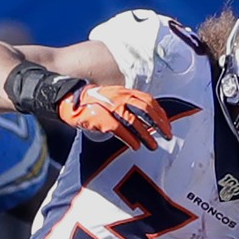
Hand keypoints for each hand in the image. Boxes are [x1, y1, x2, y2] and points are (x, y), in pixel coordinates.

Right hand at [57, 84, 171, 150]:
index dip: (160, 113)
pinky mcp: (102, 118)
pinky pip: (120, 130)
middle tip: (166, 136)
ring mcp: (111, 107)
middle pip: (146, 109)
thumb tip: (146, 119)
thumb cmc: (94, 102)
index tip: (167, 125)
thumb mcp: (114, 97)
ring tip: (153, 146)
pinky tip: (136, 147)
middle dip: (159, 124)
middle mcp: (120, 97)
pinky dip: (130, 139)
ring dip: (146, 135)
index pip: (148, 100)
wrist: (71, 101)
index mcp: (124, 91)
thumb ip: (129, 104)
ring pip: (135, 121)